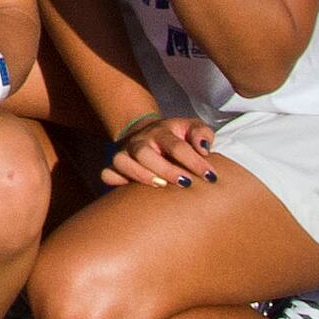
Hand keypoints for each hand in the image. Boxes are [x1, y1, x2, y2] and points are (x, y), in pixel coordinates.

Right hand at [103, 114, 221, 189]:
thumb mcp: (192, 127)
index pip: (177, 146)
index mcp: (162, 131)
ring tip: (160, 186)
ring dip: (140, 175)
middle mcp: (140, 141)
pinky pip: (107, 173)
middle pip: (145, 153)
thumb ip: (202, 134)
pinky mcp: (116, 165)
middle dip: (165, 170)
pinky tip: (128, 190)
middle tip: (185, 183)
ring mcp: (126, 153)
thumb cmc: (177, 136)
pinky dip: (115, 181)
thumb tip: (204, 149)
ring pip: (122, 162)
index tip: (210, 176)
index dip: (194, 162)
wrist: (149, 132)